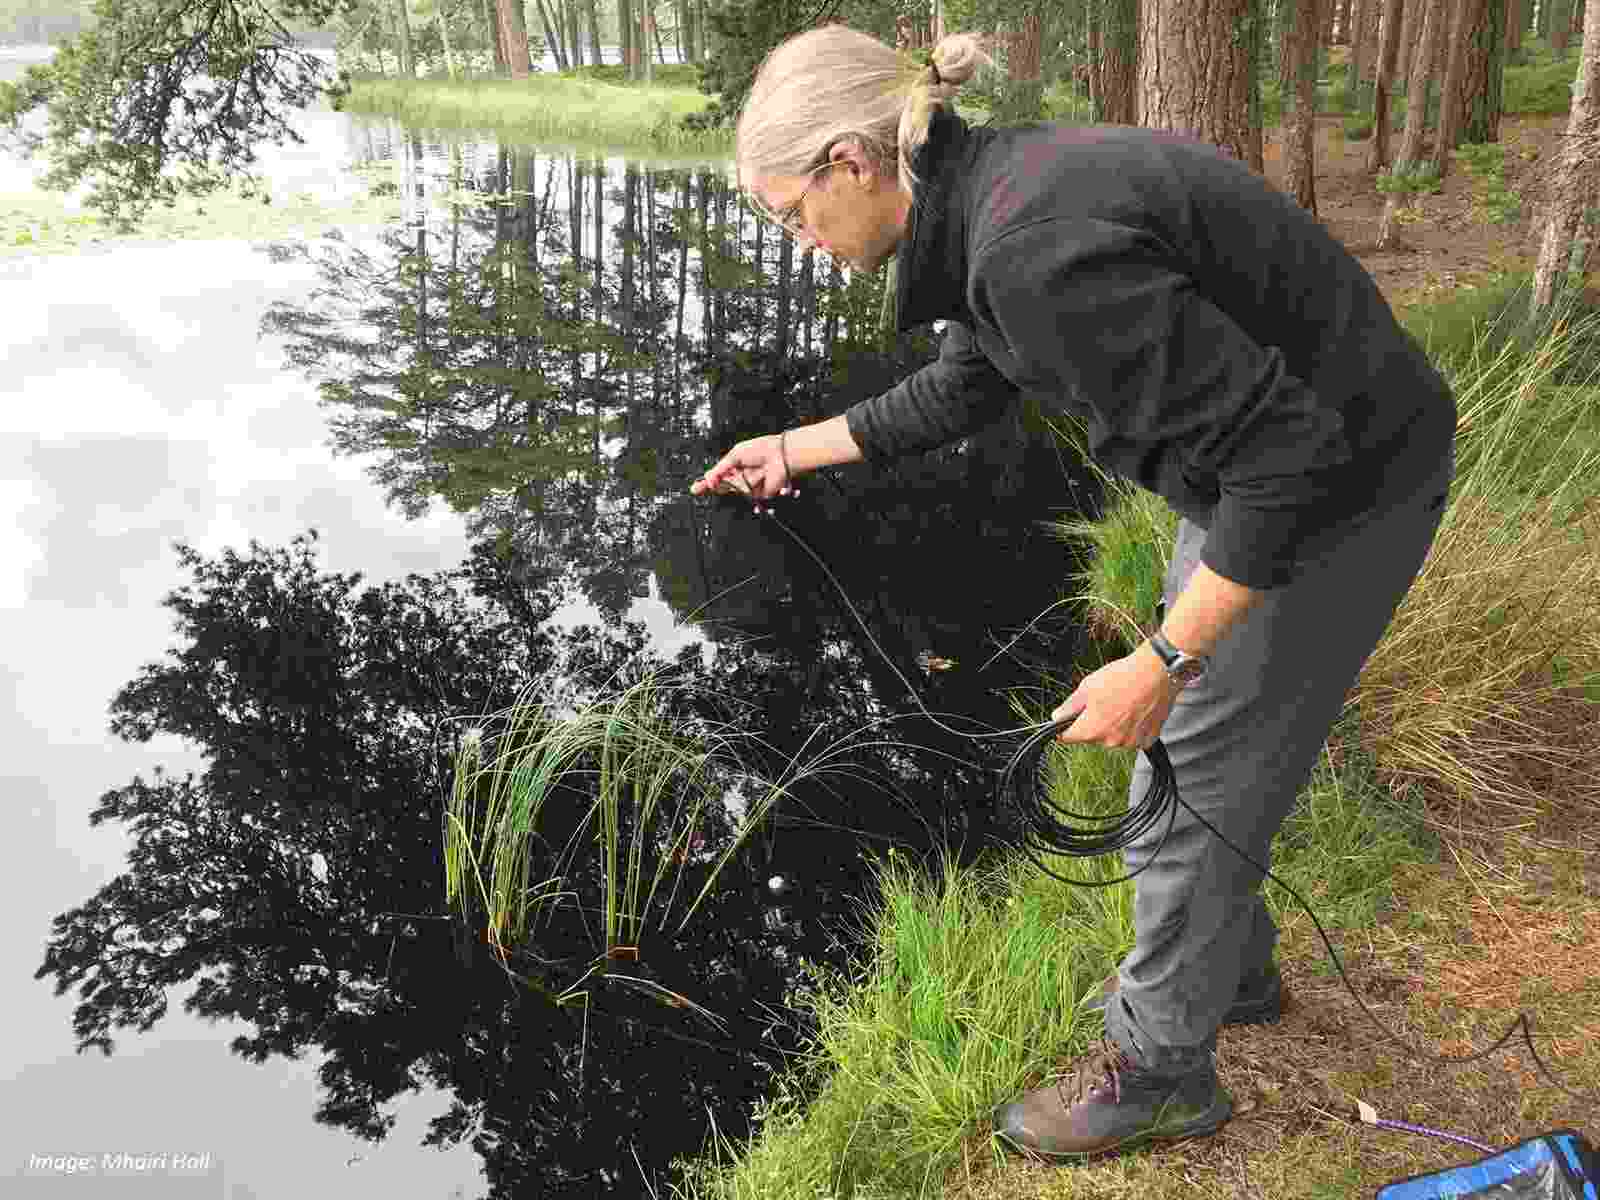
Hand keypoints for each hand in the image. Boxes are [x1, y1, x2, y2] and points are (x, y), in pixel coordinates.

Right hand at [690, 434, 790, 500]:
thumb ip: (720, 469)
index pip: (717, 477)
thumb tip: (708, 480)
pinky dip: (748, 484)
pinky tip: (757, 475)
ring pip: (734, 489)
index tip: (694, 489)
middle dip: (711, 487)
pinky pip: (747, 493)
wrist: (780, 455)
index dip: (706, 483)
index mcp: (734, 466)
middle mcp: (741, 478)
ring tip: (748, 470)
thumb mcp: (735, 455)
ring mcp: (749, 486)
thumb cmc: (760, 450)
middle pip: (722, 487)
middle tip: (697, 488)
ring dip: (737, 480)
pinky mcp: (758, 494)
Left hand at [1052, 645, 1177, 750]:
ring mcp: (1131, 741)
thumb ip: (1070, 706)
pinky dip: (1133, 727)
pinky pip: (1133, 737)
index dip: (1065, 728)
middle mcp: (1111, 741)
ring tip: (1122, 703)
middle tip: (1103, 702)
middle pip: (1093, 737)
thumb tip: (1057, 716)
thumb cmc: (1124, 677)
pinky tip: (1135, 710)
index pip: (1068, 737)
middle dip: (1094, 722)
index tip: (1067, 722)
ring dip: (1114, 726)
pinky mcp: (1148, 738)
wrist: (1157, 672)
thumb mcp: (1087, 686)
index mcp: (1092, 730)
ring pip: (1114, 737)